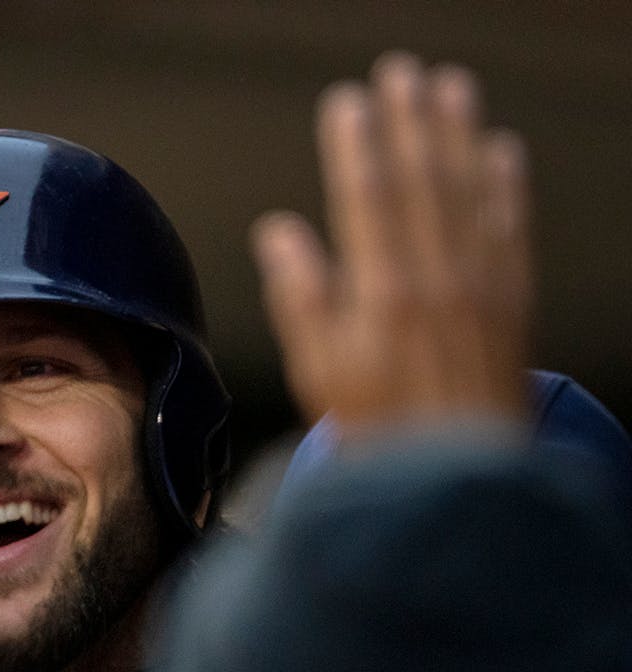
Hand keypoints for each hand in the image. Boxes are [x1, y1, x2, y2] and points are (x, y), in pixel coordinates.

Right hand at [251, 53, 532, 434]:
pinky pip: (513, 227)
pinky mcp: (513, 302)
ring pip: (470, 190)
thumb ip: (299, 297)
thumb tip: (279, 233)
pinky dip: (508, 184)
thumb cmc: (375, 431)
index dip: (357, 143)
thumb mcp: (315, 372)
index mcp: (381, 293)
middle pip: (422, 178)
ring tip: (449, 88)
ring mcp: (481, 286)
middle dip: (409, 120)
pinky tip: (501, 150)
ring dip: (460, 134)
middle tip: (401, 72)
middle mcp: (436, 278)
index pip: (366, 196)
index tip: (349, 102)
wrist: (452, 479)